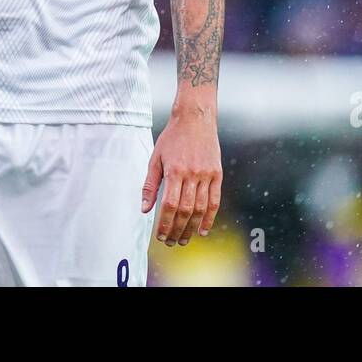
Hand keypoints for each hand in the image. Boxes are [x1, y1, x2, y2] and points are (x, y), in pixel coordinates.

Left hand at [140, 108, 221, 245]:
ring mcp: (206, 174)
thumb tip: (144, 209)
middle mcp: (192, 174)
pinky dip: (209, 217)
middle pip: (185, 210)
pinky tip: (203, 230)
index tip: (160, 236)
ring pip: (200, 209)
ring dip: (192, 228)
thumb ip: (150, 185)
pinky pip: (215, 200)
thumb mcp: (155, 158)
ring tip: (183, 240)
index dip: (165, 223)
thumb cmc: (172, 138)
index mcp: (174, 171)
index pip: (170, 205)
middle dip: (177, 230)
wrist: (195, 118)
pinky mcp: (217, 174)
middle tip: (170, 242)